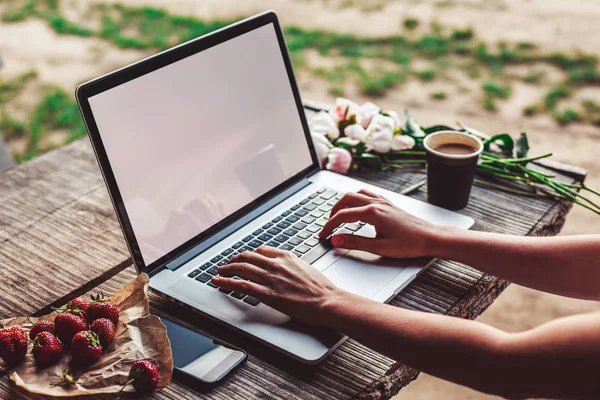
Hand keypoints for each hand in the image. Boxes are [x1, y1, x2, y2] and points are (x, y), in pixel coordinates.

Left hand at [212, 247, 342, 325]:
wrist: (327, 300)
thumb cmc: (321, 289)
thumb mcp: (307, 268)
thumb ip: (293, 266)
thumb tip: (287, 268)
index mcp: (286, 257)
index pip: (261, 251)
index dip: (249, 255)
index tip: (244, 258)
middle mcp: (276, 264)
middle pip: (247, 257)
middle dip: (234, 260)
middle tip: (228, 264)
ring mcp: (271, 278)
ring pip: (241, 268)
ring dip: (227, 269)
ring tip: (219, 271)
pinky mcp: (267, 293)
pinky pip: (241, 285)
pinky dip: (226, 282)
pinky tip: (218, 282)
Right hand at [319, 189, 440, 258]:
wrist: (430, 238)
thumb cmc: (409, 244)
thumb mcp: (380, 248)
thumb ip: (355, 243)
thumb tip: (336, 240)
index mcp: (372, 213)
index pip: (343, 216)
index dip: (329, 225)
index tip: (323, 234)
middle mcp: (376, 203)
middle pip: (346, 199)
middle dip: (333, 211)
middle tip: (328, 225)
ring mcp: (383, 202)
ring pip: (356, 194)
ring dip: (344, 202)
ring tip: (338, 215)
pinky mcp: (388, 204)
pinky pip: (367, 194)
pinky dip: (356, 199)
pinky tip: (357, 208)